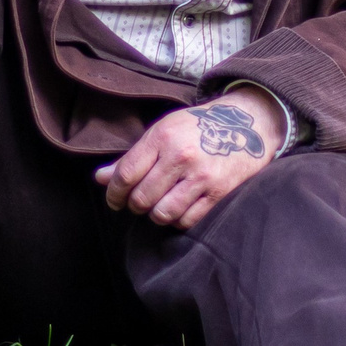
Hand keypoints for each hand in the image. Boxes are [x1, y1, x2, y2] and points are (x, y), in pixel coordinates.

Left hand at [95, 87, 288, 230]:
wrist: (246, 125)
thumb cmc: (197, 128)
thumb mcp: (163, 132)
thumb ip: (132, 157)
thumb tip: (100, 179)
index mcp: (163, 137)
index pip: (126, 174)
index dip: (114, 193)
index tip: (114, 200)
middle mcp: (181, 156)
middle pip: (142, 198)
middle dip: (135, 205)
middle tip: (138, 202)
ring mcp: (201, 176)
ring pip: (162, 214)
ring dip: (155, 215)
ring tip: (158, 205)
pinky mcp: (219, 192)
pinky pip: (186, 220)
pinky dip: (177, 220)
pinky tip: (178, 208)